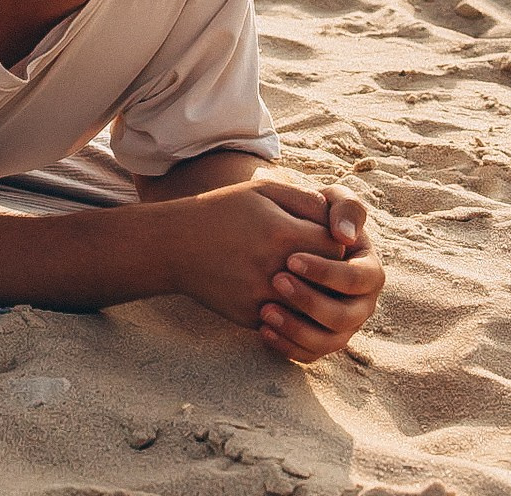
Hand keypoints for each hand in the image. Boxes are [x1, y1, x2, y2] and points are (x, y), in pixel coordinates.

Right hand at [162, 179, 344, 330]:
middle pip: (328, 279)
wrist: (174, 245)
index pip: (336, 246)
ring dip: (311, 293)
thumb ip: (305, 200)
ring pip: (310, 306)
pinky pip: (285, 319)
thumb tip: (336, 220)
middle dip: (327, 270)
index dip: (334, 241)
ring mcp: (262, 297)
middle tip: (319, 261)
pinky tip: (277, 292)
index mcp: (282, 233)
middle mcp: (275, 268)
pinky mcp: (251, 316)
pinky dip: (287, 309)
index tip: (323, 238)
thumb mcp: (262, 192)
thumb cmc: (222, 212)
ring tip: (303, 278)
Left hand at [250, 181, 382, 363]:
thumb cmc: (312, 216)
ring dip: (297, 330)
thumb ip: (345, 207)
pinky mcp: (320, 340)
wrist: (284, 239)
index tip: (290, 259)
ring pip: (329, 342)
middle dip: (311, 302)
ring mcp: (342, 326)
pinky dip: (288, 346)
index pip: (359, 279)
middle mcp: (361, 304)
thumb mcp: (330, 201)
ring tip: (265, 311)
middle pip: (346, 317)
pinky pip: (309, 354)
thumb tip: (345, 235)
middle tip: (276, 281)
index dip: (328, 272)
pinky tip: (262, 330)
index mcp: (369, 271)